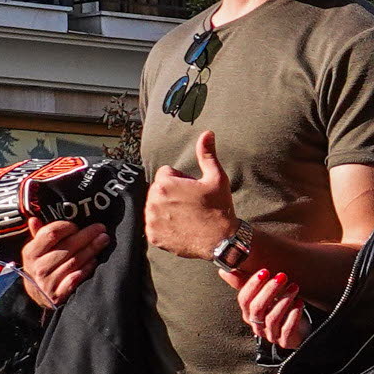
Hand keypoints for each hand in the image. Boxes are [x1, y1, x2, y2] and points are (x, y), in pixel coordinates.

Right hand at [19, 220, 108, 308]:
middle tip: (101, 229)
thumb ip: (39, 235)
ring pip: (74, 262)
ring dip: (91, 250)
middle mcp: (38, 267)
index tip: (77, 225)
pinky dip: (86, 269)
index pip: (50, 233)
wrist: (38, 295)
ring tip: (103, 240)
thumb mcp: (36, 250)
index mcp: (31, 252)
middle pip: (67, 247)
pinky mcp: (57, 296)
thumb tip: (34, 219)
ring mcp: (47, 282)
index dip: (67, 227)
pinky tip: (95, 261)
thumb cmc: (41, 265)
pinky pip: (75, 279)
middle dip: (87, 236)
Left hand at [143, 129, 240, 259]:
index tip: (193, 191)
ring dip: (166, 209)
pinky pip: (154, 225)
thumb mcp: (216, 178)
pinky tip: (180, 228)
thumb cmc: (219, 208)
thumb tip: (207, 133)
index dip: (181, 181)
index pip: (165, 174)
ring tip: (186, 216)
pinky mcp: (153, 236)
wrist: (221, 240)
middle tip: (191, 204)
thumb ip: (207, 154)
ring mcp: (151, 220)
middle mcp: (153, 201)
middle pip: (158, 190)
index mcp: (164, 184)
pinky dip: (164, 227)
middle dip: (171, 194)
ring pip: (155, 207)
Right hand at [230, 263, 312, 348]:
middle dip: (269, 290)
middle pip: (257, 308)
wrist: (298, 331)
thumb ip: (245, 283)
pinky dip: (294, 315)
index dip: (252, 285)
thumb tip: (223, 270)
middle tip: (282, 276)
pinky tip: (300, 302)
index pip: (244, 300)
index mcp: (248, 313)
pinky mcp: (285, 342)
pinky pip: (287, 329)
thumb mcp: (262, 295)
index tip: (264, 271)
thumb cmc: (278, 309)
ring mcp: (271, 334)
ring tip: (294, 286)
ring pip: (272, 318)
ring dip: (284, 300)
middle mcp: (257, 325)